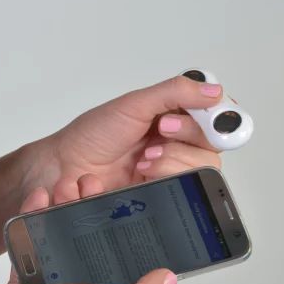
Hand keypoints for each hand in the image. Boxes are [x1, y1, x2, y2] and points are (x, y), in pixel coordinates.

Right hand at [0, 177, 176, 283]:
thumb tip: (170, 279)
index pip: (127, 266)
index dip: (127, 232)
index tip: (122, 201)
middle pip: (95, 245)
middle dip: (92, 212)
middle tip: (87, 184)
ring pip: (65, 239)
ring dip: (64, 210)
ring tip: (61, 186)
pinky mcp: (26, 280)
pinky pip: (36, 242)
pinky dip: (36, 219)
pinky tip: (38, 199)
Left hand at [26, 75, 224, 200]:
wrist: (66, 168)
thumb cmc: (94, 135)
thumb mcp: (134, 104)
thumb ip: (175, 93)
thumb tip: (214, 91)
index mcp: (175, 115)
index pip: (216, 117)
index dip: (215, 118)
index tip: (197, 115)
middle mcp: (178, 143)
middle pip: (213, 146)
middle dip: (187, 138)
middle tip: (160, 131)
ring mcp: (171, 169)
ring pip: (202, 170)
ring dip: (173, 160)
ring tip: (146, 157)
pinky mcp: (164, 192)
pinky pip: (184, 190)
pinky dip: (164, 177)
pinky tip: (143, 173)